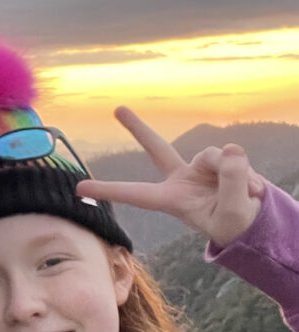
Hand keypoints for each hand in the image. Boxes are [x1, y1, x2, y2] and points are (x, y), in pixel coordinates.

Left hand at [76, 106, 265, 246]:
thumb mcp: (232, 213)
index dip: (109, 190)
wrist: (253, 220)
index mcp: (171, 200)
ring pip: (214, 155)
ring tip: (245, 194)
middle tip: (117, 108)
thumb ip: (232, 183)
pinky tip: (253, 189)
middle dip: (138, 128)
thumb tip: (230, 149)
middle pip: (157, 148)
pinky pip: (233, 156)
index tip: (79, 187)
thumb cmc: (233, 223)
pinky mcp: (219, 159)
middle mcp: (180, 179)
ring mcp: (199, 167)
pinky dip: (246, 174)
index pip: (136, 194)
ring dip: (233, 174)